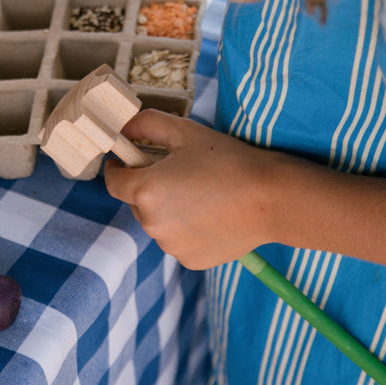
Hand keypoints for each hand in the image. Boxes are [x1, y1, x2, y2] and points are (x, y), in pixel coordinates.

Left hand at [103, 110, 280, 269]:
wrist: (272, 199)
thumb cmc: (228, 161)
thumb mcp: (185, 131)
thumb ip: (146, 124)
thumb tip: (122, 127)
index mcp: (146, 191)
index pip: (113, 181)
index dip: (117, 169)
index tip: (123, 162)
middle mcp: (152, 223)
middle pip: (137, 203)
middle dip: (149, 188)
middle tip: (178, 173)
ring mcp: (171, 246)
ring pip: (159, 223)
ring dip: (169, 210)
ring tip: (202, 194)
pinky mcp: (191, 260)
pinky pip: (179, 241)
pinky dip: (188, 229)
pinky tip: (212, 215)